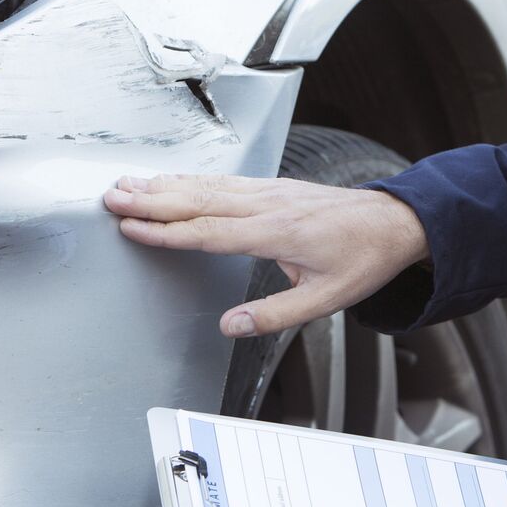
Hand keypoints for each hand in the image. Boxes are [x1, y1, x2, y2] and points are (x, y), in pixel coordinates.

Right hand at [102, 174, 429, 336]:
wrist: (395, 222)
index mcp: (276, 232)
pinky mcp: (274, 187)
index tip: (132, 228)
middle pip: (198, 200)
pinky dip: (191, 179)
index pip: (208, 232)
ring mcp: (270, 191)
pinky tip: (172, 180)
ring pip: (207, 186)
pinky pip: (224, 181)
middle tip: (111, 198)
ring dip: (164, 185)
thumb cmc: (364, 258)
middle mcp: (268, 205)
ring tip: (127, 184)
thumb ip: (274, 314)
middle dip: (151, 200)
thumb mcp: (325, 299)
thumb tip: (230, 327)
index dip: (166, 231)